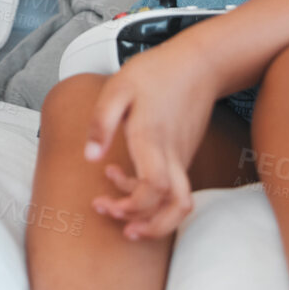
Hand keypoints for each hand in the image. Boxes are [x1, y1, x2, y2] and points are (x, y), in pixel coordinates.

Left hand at [84, 40, 220, 240]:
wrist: (198, 64)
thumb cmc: (155, 72)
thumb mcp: (118, 87)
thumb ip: (102, 122)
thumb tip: (90, 158)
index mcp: (153, 138)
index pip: (154, 187)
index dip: (133, 206)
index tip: (108, 203)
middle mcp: (172, 154)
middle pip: (177, 207)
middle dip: (148, 225)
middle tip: (113, 218)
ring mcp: (181, 156)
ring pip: (178, 202)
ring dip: (151, 215)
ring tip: (117, 208)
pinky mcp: (182, 155)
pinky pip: (172, 186)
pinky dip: (150, 194)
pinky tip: (124, 177)